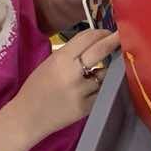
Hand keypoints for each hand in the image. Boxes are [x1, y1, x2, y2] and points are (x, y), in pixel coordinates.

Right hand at [8, 27, 120, 141]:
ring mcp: (81, 91)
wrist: (27, 117)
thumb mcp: (50, 63)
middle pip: (101, 50)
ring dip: (106, 70)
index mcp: (60, 59)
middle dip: (115, 40)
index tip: (108, 33)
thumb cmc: (37, 87)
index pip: (88, 37)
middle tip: (123, 36)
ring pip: (105, 73)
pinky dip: (101, 87)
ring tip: (99, 71)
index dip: (101, 32)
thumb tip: (96, 39)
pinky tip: (94, 87)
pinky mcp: (87, 107)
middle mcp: (72, 74)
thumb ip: (71, 52)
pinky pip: (102, 91)